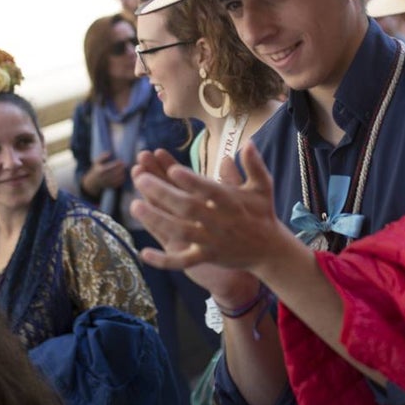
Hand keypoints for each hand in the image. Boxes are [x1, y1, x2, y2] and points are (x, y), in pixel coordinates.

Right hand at [81, 152, 126, 196]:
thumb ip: (103, 157)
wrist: (93, 182)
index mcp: (101, 170)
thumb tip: (110, 153)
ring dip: (123, 174)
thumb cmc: (97, 169)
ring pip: (118, 179)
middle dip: (122, 169)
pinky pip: (118, 183)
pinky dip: (122, 180)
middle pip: (116, 173)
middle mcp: (104, 177)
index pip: (112, 166)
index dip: (118, 164)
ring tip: (124, 170)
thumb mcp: (97, 162)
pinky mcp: (110, 186)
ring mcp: (107, 182)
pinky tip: (123, 175)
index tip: (121, 161)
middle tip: (125, 165)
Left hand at [130, 144, 292, 290]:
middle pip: (187, 208)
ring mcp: (211, 241)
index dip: (191, 181)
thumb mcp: (263, 186)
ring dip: (156, 220)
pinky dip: (163, 260)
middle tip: (140, 178)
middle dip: (162, 193)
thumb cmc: (263, 213)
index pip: (209, 190)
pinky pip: (182, 261)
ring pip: (179, 232)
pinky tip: (143, 252)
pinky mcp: (206, 257)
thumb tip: (249, 143)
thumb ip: (254, 165)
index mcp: (232, 202)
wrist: (270, 250)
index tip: (172, 169)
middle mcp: (219, 221)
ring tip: (134, 205)